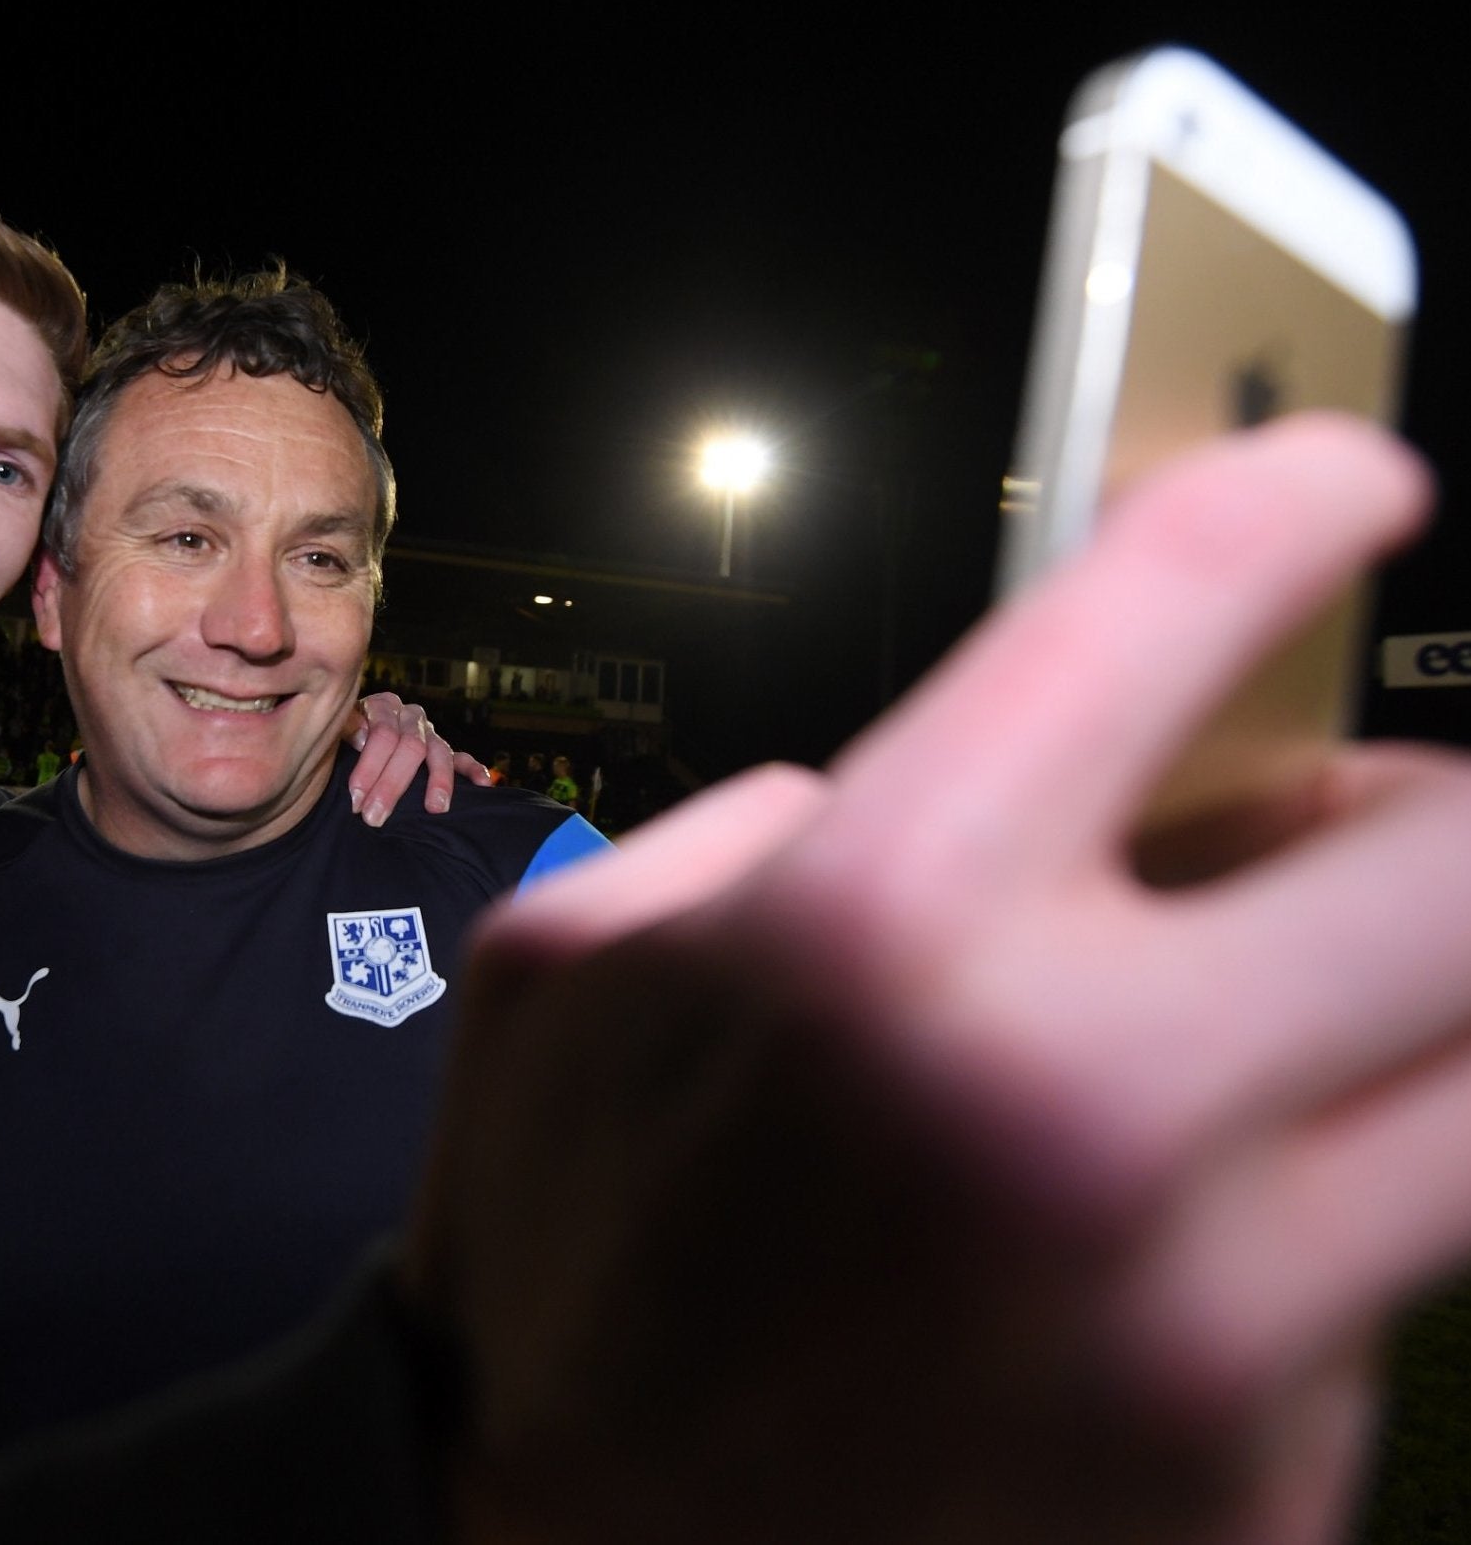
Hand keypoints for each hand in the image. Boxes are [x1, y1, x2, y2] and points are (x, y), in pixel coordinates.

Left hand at [348, 690, 491, 824]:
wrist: (348, 746)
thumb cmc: (340, 743)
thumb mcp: (335, 731)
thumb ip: (345, 728)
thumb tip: (359, 735)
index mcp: (382, 706)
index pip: (382, 733)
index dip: (369, 767)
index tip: (356, 800)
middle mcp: (409, 716)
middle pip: (410, 746)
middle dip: (392, 784)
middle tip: (375, 817)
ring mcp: (430, 733)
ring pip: (439, 752)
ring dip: (438, 781)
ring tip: (435, 808)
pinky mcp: (445, 752)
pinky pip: (463, 759)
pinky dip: (474, 770)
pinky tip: (483, 785)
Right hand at [404, 415, 1470, 1543]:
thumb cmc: (549, 1261)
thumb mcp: (570, 968)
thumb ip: (775, 822)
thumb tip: (985, 783)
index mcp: (877, 928)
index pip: (1171, 609)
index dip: (1292, 499)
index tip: (1347, 484)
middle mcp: (1075, 1108)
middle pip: (1458, 857)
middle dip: (1421, 807)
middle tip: (1351, 818)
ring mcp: (1205, 1327)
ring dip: (1413, 1020)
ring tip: (1270, 1037)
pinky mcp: (1258, 1485)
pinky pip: (1381, 1292)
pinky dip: (1304, 1233)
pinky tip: (1157, 1263)